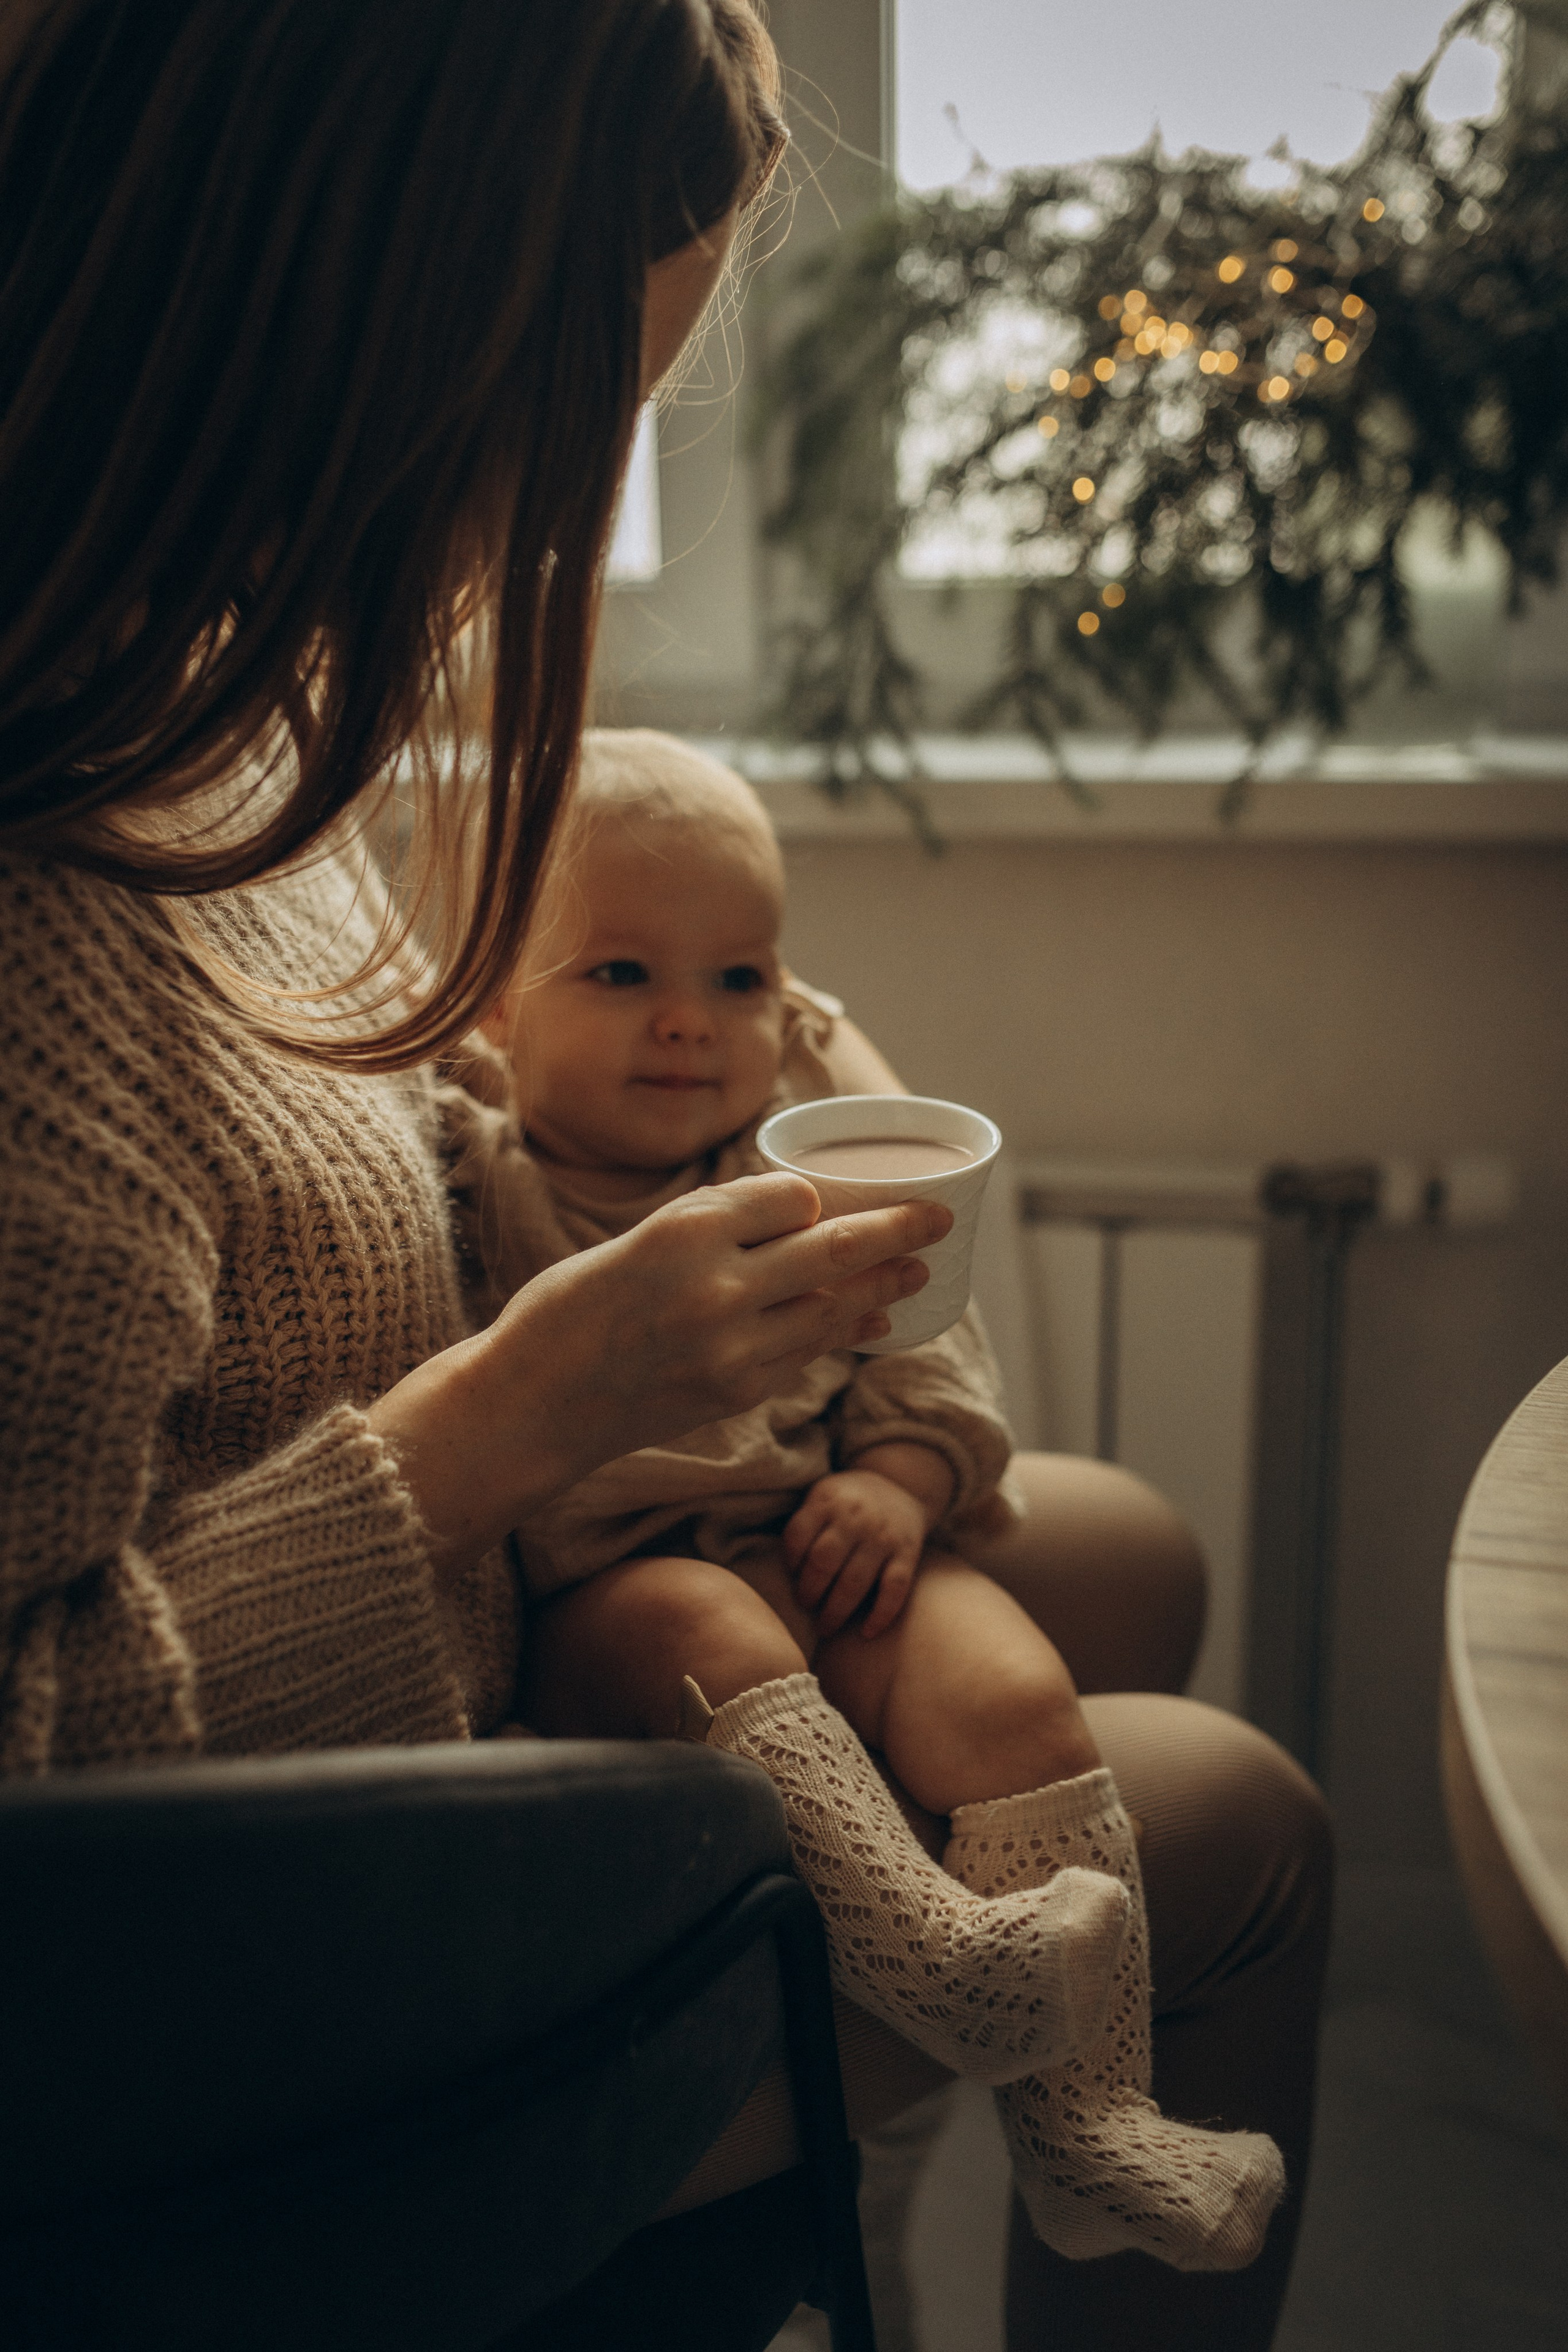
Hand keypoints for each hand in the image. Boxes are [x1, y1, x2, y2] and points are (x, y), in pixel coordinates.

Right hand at [368, 1175, 951, 1583]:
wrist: (532, 1402)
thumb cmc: (571, 1309)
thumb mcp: (633, 1242)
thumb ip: (707, 1229)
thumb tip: (786, 1212)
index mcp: (686, 1229)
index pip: (790, 1197)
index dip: (815, 1197)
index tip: (833, 1196)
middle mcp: (717, 1283)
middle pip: (832, 1247)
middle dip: (896, 1231)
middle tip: (937, 1219)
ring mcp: (731, 1345)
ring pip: (831, 1306)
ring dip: (882, 1286)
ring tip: (918, 1271)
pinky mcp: (735, 1391)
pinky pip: (805, 1352)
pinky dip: (842, 1333)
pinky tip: (869, 1323)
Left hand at [784, 1469, 929, 1639]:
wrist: (902, 1486)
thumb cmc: (849, 1502)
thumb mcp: (823, 1497)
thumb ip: (804, 1524)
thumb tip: (783, 1573)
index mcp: (827, 1500)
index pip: (797, 1535)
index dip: (790, 1562)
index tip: (791, 1578)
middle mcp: (855, 1516)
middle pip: (823, 1561)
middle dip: (809, 1592)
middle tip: (805, 1607)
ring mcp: (883, 1536)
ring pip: (855, 1581)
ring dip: (836, 1611)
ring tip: (825, 1628)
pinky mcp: (907, 1553)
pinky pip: (895, 1588)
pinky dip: (881, 1614)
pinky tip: (867, 1633)